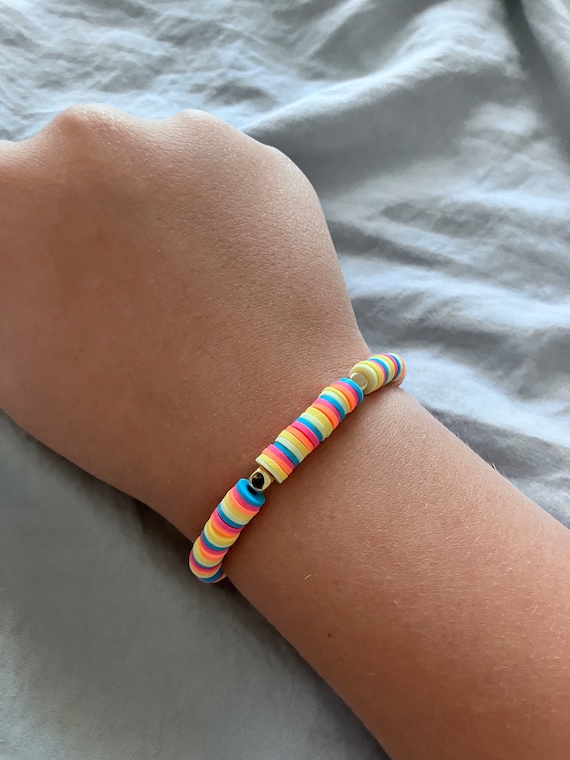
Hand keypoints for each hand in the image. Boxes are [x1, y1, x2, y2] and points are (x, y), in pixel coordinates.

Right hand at [0, 105, 365, 535]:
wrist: (265, 434)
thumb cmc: (123, 416)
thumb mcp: (13, 357)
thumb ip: (10, 272)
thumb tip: (29, 245)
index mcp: (14, 186)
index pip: (9, 190)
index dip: (35, 234)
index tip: (61, 267)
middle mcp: (93, 136)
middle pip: (76, 163)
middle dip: (90, 212)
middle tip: (126, 282)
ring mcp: (188, 138)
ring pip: (154, 162)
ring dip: (156, 205)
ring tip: (188, 283)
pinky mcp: (262, 159)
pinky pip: (219, 177)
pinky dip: (218, 212)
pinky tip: (234, 273)